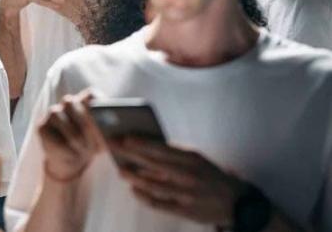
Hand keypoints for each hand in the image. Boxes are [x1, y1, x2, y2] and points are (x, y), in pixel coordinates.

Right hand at [37, 90, 103, 180]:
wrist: (72, 158)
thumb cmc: (90, 144)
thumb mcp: (101, 138)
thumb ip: (106, 131)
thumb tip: (111, 133)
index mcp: (85, 100)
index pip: (90, 95)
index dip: (97, 105)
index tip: (104, 116)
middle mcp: (67, 103)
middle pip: (71, 103)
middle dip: (84, 122)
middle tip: (94, 138)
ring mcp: (53, 113)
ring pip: (61, 119)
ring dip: (75, 136)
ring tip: (85, 149)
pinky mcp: (42, 127)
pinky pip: (53, 135)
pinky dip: (66, 148)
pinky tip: (74, 154)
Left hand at [112, 137, 246, 225]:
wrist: (235, 201)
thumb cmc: (209, 174)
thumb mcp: (197, 159)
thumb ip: (174, 152)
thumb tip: (145, 145)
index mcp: (191, 159)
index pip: (162, 149)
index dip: (142, 143)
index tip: (125, 137)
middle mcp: (188, 176)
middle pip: (154, 164)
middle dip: (131, 155)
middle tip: (114, 148)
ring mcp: (186, 194)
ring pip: (153, 185)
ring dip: (134, 177)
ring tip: (121, 170)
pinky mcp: (184, 211)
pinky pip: (158, 203)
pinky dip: (143, 196)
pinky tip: (134, 190)